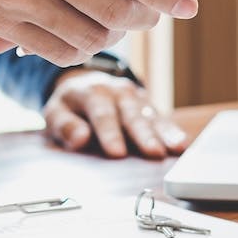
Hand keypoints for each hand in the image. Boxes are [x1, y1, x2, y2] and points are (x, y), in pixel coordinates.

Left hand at [44, 70, 188, 158]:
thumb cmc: (70, 105)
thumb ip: (64, 125)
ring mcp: (135, 98)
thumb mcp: (55, 112)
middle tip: (153, 153)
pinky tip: (181, 145)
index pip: (102, 113)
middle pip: (131, 114)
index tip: (117, 153)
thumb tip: (79, 139)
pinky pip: (161, 119)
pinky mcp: (147, 106)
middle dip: (143, 134)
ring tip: (176, 148)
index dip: (109, 133)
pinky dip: (172, 131)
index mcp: (92, 92)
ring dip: (163, 133)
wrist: (85, 84)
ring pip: (150, 116)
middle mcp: (117, 92)